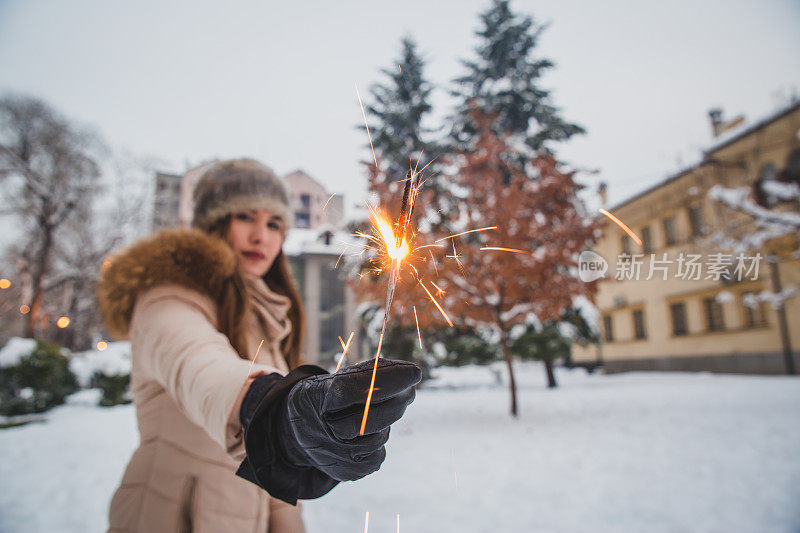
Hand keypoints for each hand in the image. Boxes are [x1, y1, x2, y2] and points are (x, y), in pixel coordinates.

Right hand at [236, 358, 420, 503]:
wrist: (296, 435)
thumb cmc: (322, 399)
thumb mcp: (332, 379)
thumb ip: (366, 374)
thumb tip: (410, 374)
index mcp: (316, 400)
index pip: (355, 390)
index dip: (388, 380)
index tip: (416, 372)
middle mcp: (324, 432)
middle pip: (373, 417)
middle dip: (398, 399)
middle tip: (412, 386)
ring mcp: (337, 456)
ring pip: (380, 435)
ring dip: (389, 418)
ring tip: (380, 407)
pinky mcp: (350, 472)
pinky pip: (379, 453)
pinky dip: (379, 437)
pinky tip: (368, 431)